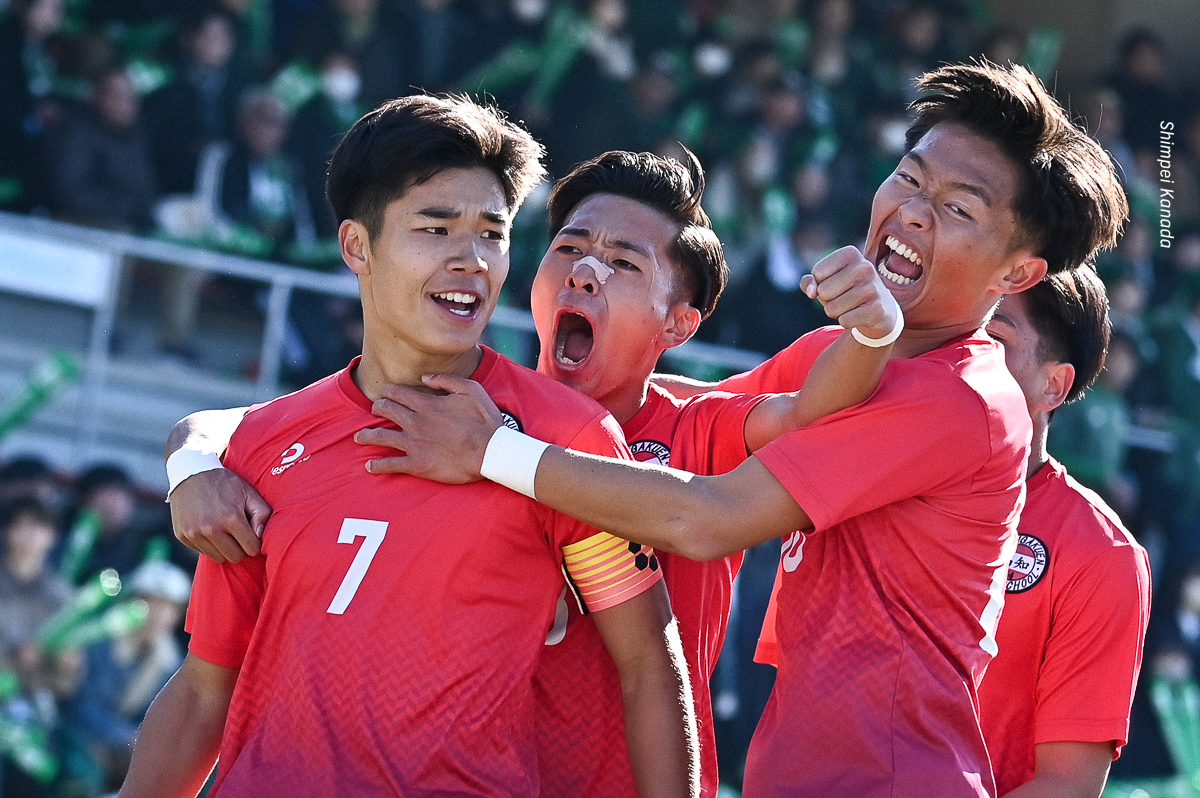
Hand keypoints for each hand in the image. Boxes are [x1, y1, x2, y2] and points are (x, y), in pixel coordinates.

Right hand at [170, 469, 271, 562]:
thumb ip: (262, 514)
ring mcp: (194, 533)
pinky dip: (209, 545)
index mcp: (231, 518)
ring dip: (225, 549)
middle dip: (240, 548)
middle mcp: (211, 528)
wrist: (191, 473)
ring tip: (225, 532)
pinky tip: (209, 529)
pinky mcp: (182, 535)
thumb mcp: (249, 492)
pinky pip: (202, 552)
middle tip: (238, 534)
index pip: (251, 549)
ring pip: (218, 558)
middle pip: (235, 557)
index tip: (252, 535)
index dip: (254, 543)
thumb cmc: (225, 484)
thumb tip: (260, 536)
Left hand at [354, 373, 503, 483]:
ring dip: (367, 436)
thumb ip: (445, 380)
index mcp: (426, 404)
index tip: (386, 393)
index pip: (397, 393)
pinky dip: (378, 466)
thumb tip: (424, 378)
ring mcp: (414, 444)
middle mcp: (415, 422)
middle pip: (385, 411)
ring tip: (359, 438)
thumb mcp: (471, 390)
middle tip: (374, 410)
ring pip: (381, 437)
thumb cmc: (484, 421)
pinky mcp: (417, 465)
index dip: (388, 391)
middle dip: (377, 408)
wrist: (491, 453)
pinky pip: (391, 465)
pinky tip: (370, 467)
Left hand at [801, 246, 900, 340]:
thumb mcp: (826, 281)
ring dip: (837, 312)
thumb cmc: (846, 291)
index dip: (821, 284)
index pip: (818, 272)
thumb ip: (809, 282)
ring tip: (852, 306)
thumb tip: (811, 292)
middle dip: (827, 300)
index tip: (837, 284)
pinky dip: (847, 322)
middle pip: (823, 291)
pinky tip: (859, 316)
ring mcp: (873, 287)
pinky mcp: (877, 308)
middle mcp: (865, 266)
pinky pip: (844, 321)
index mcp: (851, 253)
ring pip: (832, 308)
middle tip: (844, 297)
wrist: (880, 310)